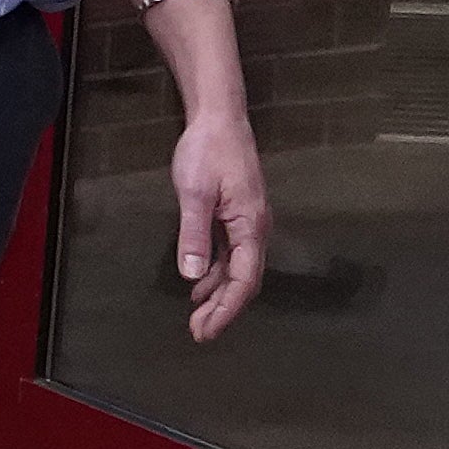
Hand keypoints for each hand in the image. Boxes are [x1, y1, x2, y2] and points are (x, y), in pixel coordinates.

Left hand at [171, 102, 270, 341]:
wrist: (218, 117)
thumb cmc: (208, 149)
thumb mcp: (194, 193)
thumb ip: (194, 235)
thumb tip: (193, 275)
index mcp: (250, 225)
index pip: (243, 280)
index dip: (226, 309)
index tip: (207, 329)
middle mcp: (255, 228)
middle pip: (244, 280)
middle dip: (223, 309)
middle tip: (199, 332)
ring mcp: (247, 222)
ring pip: (237, 269)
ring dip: (218, 293)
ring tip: (196, 315)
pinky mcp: (236, 215)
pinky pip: (230, 254)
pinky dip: (216, 272)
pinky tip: (199, 283)